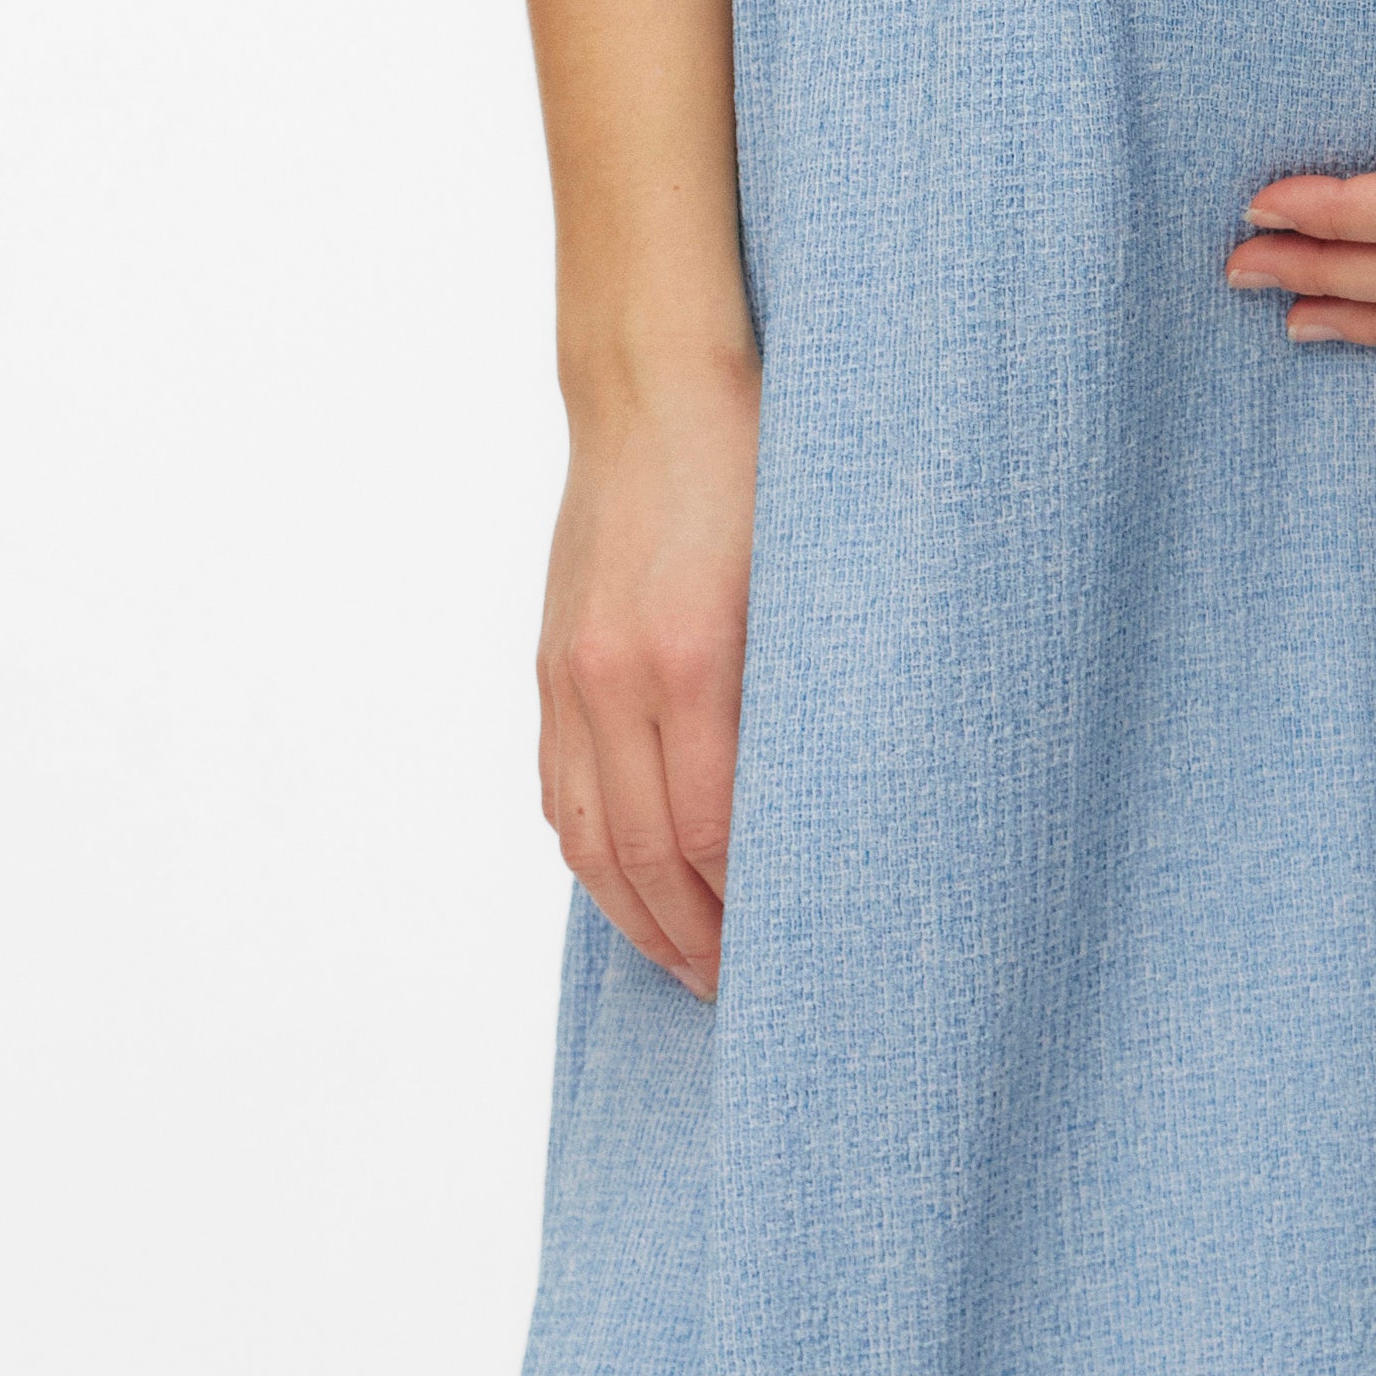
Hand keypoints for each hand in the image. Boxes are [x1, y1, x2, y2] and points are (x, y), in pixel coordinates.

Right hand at [536, 351, 761, 992]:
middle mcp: (617, 677)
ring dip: (635, 913)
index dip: (745, 905)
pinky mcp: (552, 662)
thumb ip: (800, 686)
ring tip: (687, 960)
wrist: (655, 386)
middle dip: (694, 936)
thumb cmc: (759, 465)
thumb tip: (823, 798)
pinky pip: (559, 788)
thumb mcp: (805, 574)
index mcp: (693, 657)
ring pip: (588, 836)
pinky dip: (589, 853)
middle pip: (645, 853)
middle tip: (742, 988)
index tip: (787, 950)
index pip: (712, 829)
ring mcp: (572, 672)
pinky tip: (626, 884)